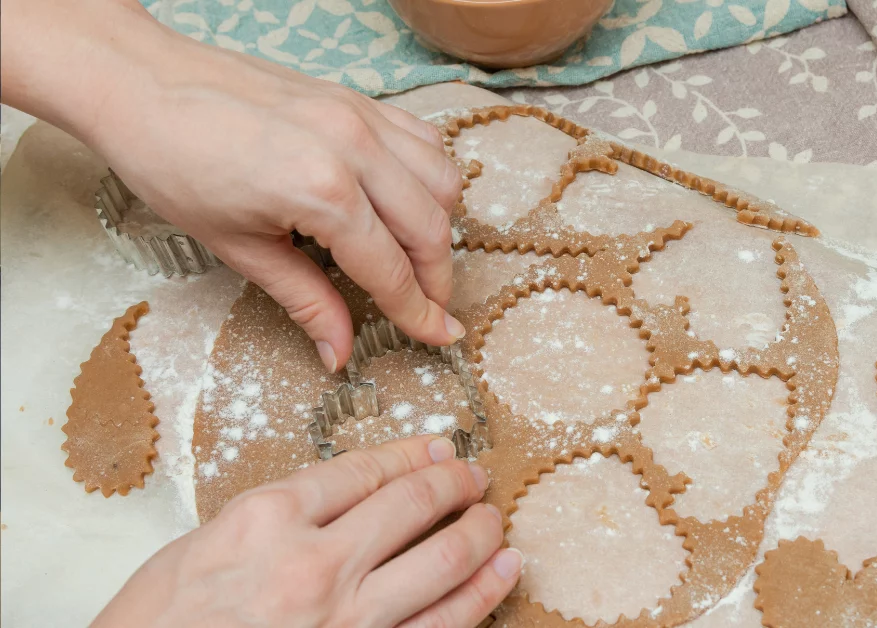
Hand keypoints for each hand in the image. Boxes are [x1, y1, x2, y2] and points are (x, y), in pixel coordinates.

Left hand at [1, 0, 464, 371]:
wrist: (139, 85)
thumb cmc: (174, 163)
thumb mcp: (239, 247)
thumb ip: (305, 300)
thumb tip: (340, 351)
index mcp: (323, 192)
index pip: (391, 269)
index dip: (417, 312)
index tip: (439, 337)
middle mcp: (355, 149)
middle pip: (430, 228)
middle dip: (437, 279)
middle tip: (432, 309)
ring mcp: (360, 116)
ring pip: (440, 180)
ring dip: (440, 226)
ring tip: (421, 258)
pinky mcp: (356, 98)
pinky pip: (423, 140)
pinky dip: (430, 175)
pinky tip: (410, 200)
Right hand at [93, 436, 520, 626]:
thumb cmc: (158, 626)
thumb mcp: (199, 548)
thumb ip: (273, 517)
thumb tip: (337, 498)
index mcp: (267, 519)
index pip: (362, 470)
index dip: (410, 455)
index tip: (435, 448)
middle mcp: (315, 564)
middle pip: (412, 505)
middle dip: (454, 483)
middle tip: (474, 476)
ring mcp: (347, 619)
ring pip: (443, 560)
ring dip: (481, 532)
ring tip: (495, 520)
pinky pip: (443, 625)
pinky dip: (482, 595)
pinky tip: (503, 573)